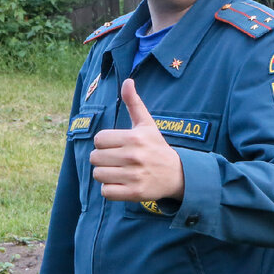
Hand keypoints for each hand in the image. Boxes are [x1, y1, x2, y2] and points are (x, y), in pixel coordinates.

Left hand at [90, 78, 184, 201]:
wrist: (178, 174)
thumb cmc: (157, 147)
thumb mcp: (147, 125)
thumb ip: (134, 103)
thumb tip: (127, 81)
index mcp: (134, 138)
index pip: (99, 139)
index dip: (105, 142)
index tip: (117, 145)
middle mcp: (134, 156)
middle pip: (95, 157)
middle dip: (103, 158)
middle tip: (118, 159)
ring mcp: (134, 175)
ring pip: (98, 174)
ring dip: (105, 174)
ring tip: (119, 171)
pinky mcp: (134, 192)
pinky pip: (106, 192)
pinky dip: (110, 189)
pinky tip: (122, 183)